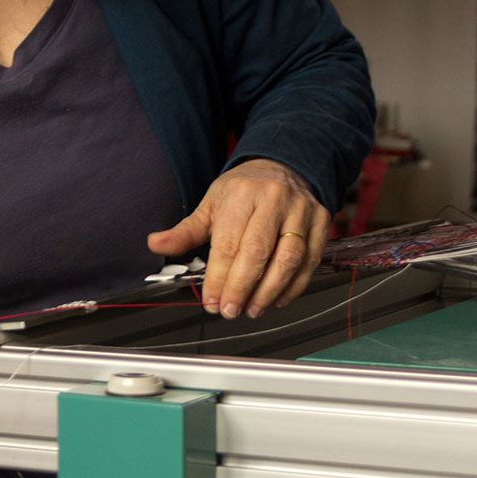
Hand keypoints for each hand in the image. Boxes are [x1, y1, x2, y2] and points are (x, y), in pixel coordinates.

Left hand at [148, 159, 329, 319]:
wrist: (282, 167)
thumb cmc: (243, 191)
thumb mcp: (211, 204)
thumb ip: (186, 231)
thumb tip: (155, 244)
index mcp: (242, 195)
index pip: (229, 244)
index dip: (218, 278)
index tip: (211, 301)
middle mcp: (274, 199)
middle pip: (258, 252)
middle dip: (241, 288)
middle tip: (229, 311)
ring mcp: (301, 210)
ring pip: (288, 259)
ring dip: (269, 291)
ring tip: (252, 309)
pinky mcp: (321, 221)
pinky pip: (310, 260)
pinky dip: (294, 286)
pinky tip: (277, 299)